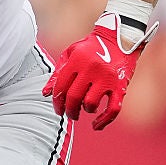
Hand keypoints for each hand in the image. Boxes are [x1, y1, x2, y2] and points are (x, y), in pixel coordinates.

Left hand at [42, 12, 156, 129]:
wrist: (119, 38)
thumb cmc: (91, 47)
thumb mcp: (71, 54)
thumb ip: (57, 73)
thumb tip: (45, 94)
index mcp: (77, 60)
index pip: (61, 87)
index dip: (56, 101)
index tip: (57, 109)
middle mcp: (91, 69)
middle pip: (74, 98)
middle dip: (68, 111)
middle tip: (69, 114)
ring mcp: (107, 78)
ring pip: (90, 104)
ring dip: (85, 111)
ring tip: (85, 109)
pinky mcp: (120, 86)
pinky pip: (113, 110)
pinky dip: (104, 121)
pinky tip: (96, 126)